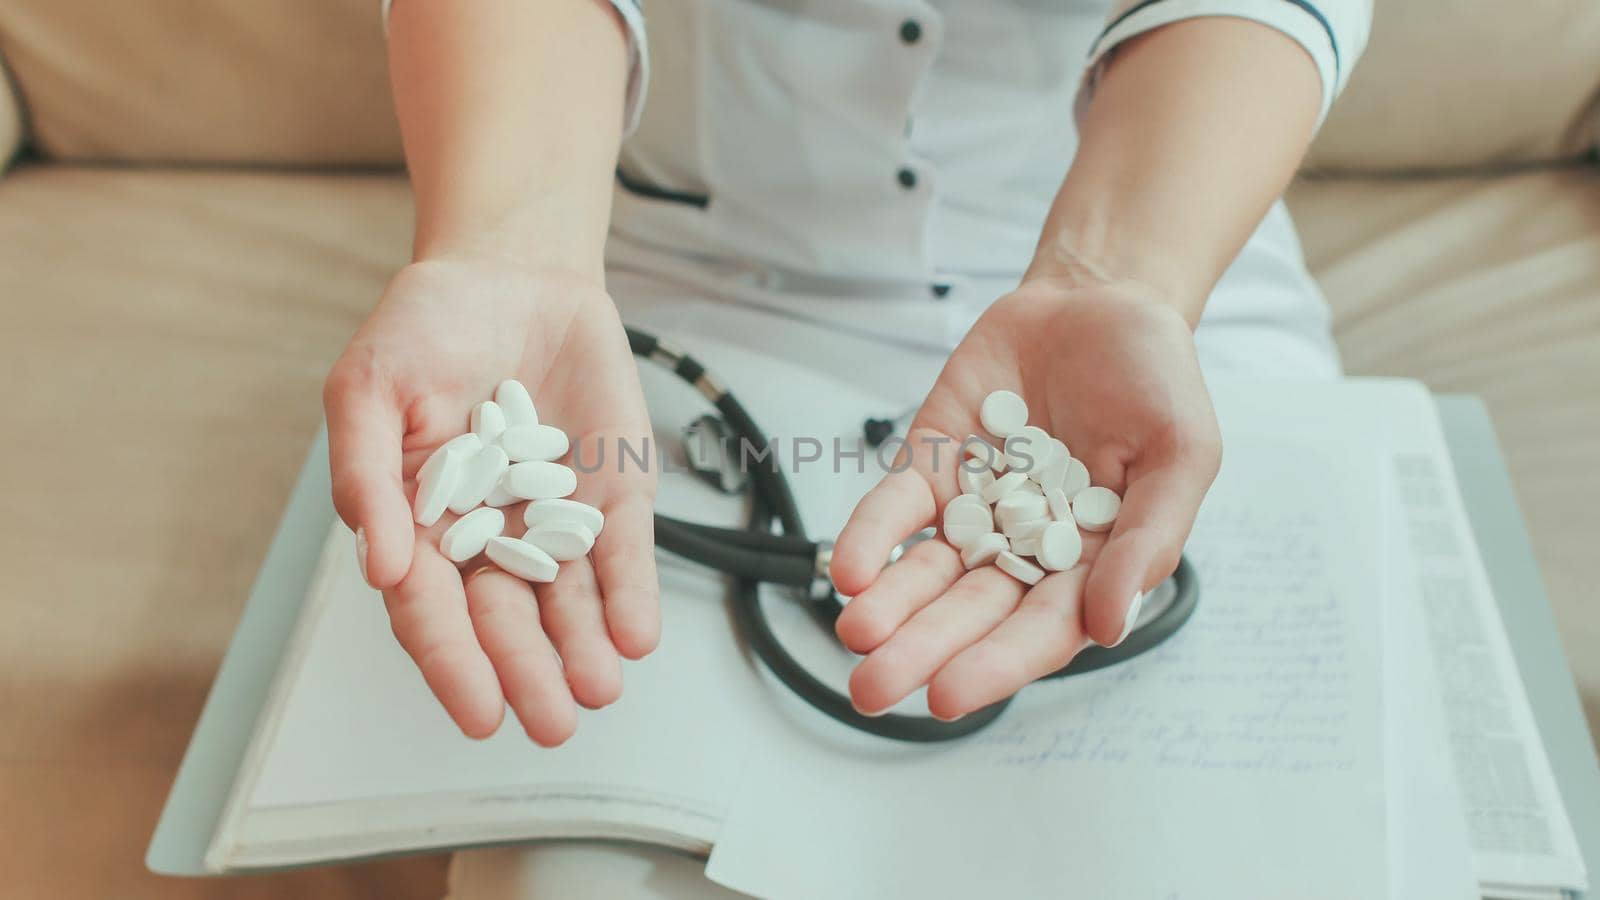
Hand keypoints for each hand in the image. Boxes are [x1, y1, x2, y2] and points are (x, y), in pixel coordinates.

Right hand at [323, 257, 658, 744]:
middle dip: (529, 672)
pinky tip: (636, 634)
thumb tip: (383, 567)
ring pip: (571, 599)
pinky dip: (631, 593)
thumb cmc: (424, 328)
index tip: (478, 713)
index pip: (434, 611)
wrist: (511, 272)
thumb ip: (368, 473)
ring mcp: (558, 517)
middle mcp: (492, 535)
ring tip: (598, 689)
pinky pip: (626, 551)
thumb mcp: (368, 386)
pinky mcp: (617, 490)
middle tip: (551, 722)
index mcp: (423, 525)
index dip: (454, 664)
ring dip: (584, 648)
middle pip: (507, 619)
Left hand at [828, 279, 1220, 719]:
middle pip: (970, 612)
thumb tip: (1108, 625)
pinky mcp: (933, 464)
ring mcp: (974, 508)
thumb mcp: (1181, 453)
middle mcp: (1025, 547)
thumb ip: (1149, 538)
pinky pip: (897, 507)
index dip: (997, 662)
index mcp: (1091, 562)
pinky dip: (871, 536)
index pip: (1041, 628)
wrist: (1099, 299)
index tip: (949, 694)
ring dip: (888, 607)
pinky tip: (846, 569)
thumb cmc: (1155, 381)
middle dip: (921, 650)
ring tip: (853, 638)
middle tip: (872, 689)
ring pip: (925, 572)